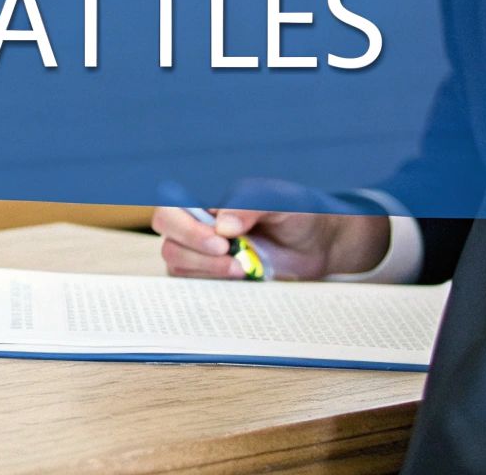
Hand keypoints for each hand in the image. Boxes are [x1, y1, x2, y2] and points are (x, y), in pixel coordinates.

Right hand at [153, 207, 389, 280]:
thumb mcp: (281, 202)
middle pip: (168, 237)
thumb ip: (251, 207)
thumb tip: (223, 225)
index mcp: (209, 201)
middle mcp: (199, 225)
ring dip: (206, 269)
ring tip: (242, 269)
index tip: (220, 240)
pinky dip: (212, 283)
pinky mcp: (214, 274)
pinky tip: (241, 277)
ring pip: (177, 262)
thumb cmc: (297, 212)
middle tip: (229, 254)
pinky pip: (193, 282)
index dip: (185, 227)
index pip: (171, 209)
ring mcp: (203, 251)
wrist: (318, 243)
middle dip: (194, 250)